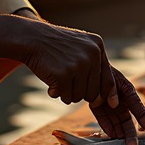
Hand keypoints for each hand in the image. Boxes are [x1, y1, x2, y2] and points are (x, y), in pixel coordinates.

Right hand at [21, 22, 144, 144]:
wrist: (30, 38)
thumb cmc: (54, 48)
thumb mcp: (80, 48)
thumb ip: (95, 67)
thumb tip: (112, 100)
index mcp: (97, 47)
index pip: (109, 79)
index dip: (111, 95)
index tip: (114, 106)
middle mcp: (92, 54)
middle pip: (96, 92)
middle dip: (83, 94)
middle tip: (68, 82)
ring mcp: (79, 64)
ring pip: (81, 97)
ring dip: (69, 94)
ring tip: (58, 78)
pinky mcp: (65, 74)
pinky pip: (67, 97)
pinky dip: (59, 94)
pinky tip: (51, 82)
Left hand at [88, 68, 144, 144]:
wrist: (88, 65)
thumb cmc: (103, 68)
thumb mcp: (109, 75)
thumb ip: (111, 89)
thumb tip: (114, 104)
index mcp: (128, 90)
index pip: (138, 107)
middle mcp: (121, 100)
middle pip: (127, 120)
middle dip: (130, 134)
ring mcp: (110, 105)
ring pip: (116, 123)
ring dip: (119, 134)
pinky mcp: (98, 108)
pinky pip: (104, 120)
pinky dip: (107, 127)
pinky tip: (111, 135)